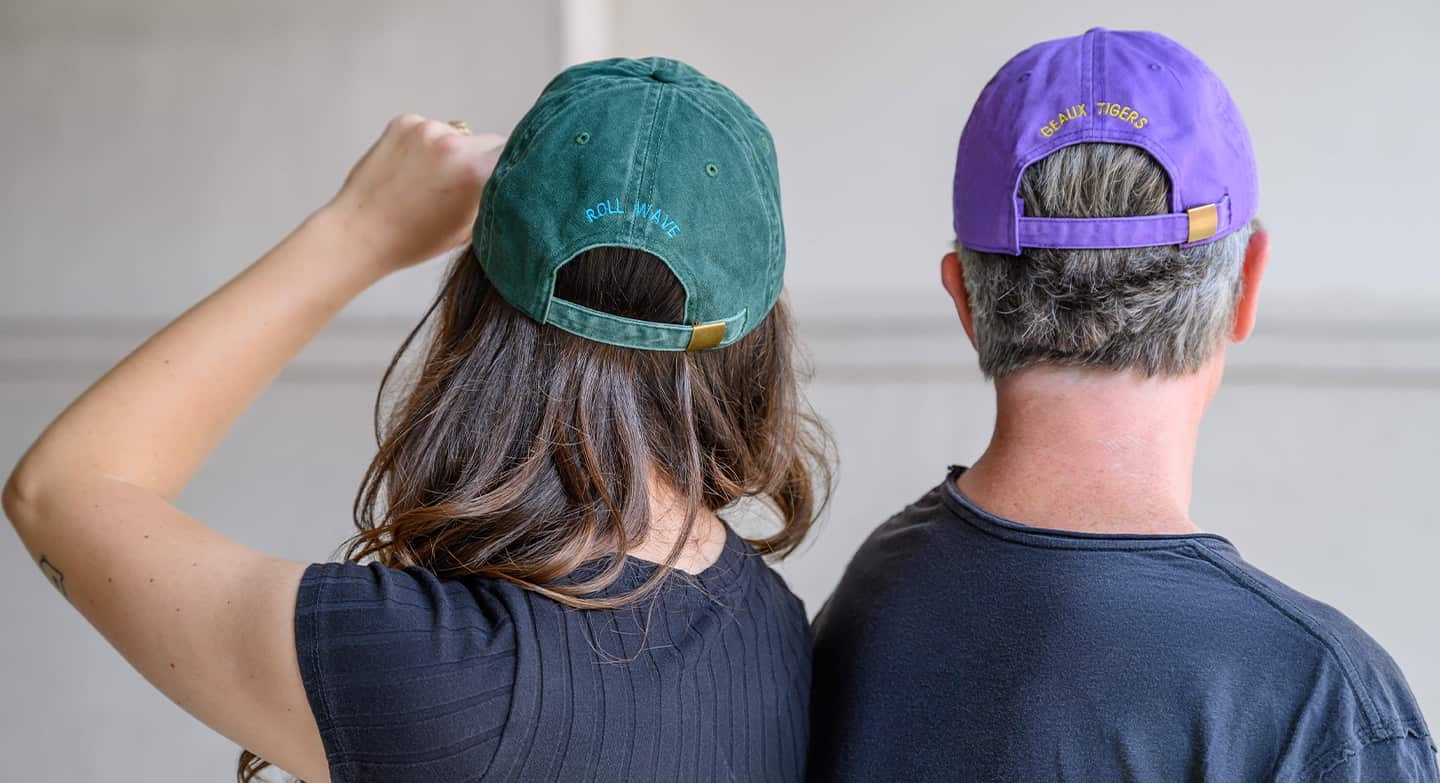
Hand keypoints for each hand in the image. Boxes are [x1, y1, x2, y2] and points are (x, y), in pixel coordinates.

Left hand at [323, 114, 505, 272]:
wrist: (360, 232)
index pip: (515, 153)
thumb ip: (495, 197)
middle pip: (489, 141)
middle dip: (484, 160)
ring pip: (459, 135)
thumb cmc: (414, 240)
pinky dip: (429, 146)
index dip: (515, 168)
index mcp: (477, 172)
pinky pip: (433, 130)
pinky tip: (414, 171)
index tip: (509, 179)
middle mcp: (454, 143)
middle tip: (466, 187)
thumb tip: (512, 178)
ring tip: (432, 182)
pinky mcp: (405, 122)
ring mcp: (427, 129)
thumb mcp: (470, 227)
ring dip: (454, 152)